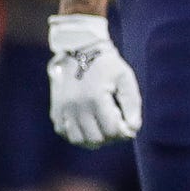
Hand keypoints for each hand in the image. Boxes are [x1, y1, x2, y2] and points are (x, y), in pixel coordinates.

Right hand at [48, 14, 140, 147]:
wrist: (80, 50)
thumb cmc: (108, 65)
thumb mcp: (125, 79)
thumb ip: (132, 104)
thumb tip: (133, 129)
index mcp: (95, 98)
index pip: (111, 130)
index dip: (124, 132)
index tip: (128, 124)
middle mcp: (76, 106)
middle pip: (95, 139)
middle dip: (111, 138)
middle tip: (117, 127)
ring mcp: (63, 109)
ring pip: (78, 140)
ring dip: (94, 140)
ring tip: (104, 129)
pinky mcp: (56, 110)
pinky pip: (65, 132)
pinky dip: (78, 135)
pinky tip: (89, 127)